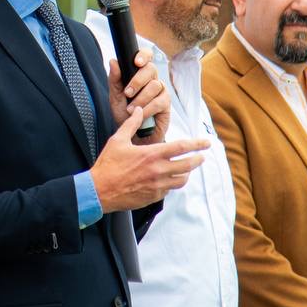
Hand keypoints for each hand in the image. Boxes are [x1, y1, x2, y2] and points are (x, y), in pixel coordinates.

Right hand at [89, 107, 207, 211]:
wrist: (100, 191)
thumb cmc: (108, 165)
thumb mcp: (118, 140)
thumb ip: (131, 124)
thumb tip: (138, 110)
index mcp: (152, 155)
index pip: (181, 147)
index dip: (197, 144)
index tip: (206, 142)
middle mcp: (158, 171)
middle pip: (187, 165)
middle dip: (198, 159)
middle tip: (202, 156)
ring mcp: (157, 185)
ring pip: (182, 180)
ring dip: (186, 173)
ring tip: (187, 169)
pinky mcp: (153, 196)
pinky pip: (169, 190)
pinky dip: (172, 183)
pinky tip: (168, 179)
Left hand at [108, 50, 168, 143]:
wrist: (134, 135)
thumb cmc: (125, 114)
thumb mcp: (115, 97)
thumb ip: (114, 80)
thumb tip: (113, 61)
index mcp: (139, 73)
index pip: (146, 56)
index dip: (143, 55)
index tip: (136, 62)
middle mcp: (152, 79)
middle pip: (151, 69)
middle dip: (137, 81)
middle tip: (127, 93)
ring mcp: (161, 90)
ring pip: (154, 86)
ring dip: (140, 98)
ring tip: (130, 109)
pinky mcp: (166, 103)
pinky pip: (158, 102)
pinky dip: (147, 109)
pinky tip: (140, 114)